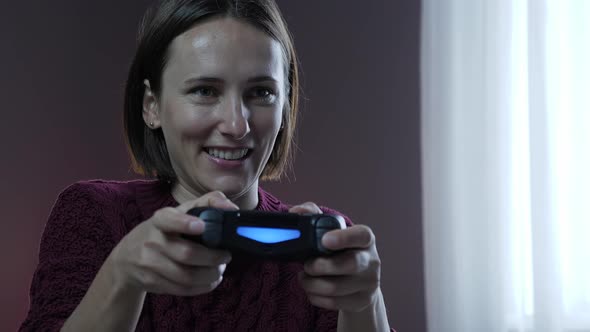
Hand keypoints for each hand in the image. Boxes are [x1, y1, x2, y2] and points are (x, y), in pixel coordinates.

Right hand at [108, 191, 238, 295]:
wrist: (127, 257)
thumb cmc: (165, 230)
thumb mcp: (180, 211)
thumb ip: (208, 203)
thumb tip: (232, 208)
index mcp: (161, 219)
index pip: (169, 220)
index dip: (185, 223)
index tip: (202, 226)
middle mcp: (152, 240)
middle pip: (187, 254)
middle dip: (213, 258)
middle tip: (226, 256)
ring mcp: (150, 263)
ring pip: (186, 276)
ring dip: (210, 275)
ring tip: (220, 270)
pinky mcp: (151, 282)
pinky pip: (181, 289)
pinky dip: (202, 287)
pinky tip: (210, 281)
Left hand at [290, 202, 381, 312]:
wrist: (359, 282)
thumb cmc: (340, 251)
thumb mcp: (331, 231)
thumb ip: (312, 215)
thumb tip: (295, 212)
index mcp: (365, 239)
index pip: (362, 235)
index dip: (344, 237)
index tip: (325, 240)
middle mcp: (372, 261)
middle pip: (350, 264)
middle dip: (321, 266)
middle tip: (307, 265)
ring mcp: (369, 283)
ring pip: (337, 288)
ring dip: (312, 284)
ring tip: (304, 277)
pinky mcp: (361, 301)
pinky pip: (334, 303)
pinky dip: (316, 297)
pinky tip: (311, 290)